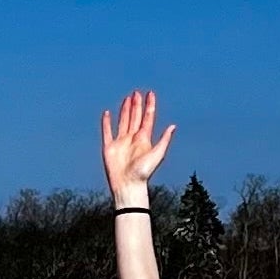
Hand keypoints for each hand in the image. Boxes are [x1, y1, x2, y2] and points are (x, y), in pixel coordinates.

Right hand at [99, 88, 176, 205]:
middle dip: (136, 105)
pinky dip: (106, 122)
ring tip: (127, 98)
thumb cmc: (143, 173)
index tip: (150, 94)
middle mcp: (132, 139)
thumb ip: (163, 140)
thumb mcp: (157, 155)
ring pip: (123, 121)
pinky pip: (107, 131)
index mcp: (144, 139)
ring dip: (125, 110)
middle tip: (137, 92)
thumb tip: (173, 126)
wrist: (128, 185)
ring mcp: (120, 142)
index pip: (147, 118)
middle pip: (135, 117)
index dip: (149, 106)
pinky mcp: (109, 147)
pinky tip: (107, 113)